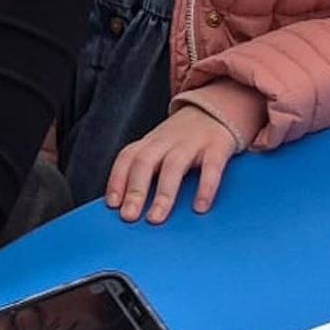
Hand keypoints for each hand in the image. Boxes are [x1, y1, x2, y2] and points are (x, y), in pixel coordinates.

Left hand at [106, 101, 247, 223]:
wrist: (217, 110)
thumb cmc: (183, 140)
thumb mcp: (160, 149)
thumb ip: (145, 171)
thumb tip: (129, 207)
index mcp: (150, 143)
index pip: (127, 158)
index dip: (116, 180)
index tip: (112, 205)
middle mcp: (167, 141)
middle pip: (145, 162)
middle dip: (135, 191)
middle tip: (129, 216)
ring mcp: (192, 143)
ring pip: (173, 166)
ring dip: (163, 194)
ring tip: (156, 218)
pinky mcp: (217, 147)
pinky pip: (211, 168)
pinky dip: (205, 188)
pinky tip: (199, 208)